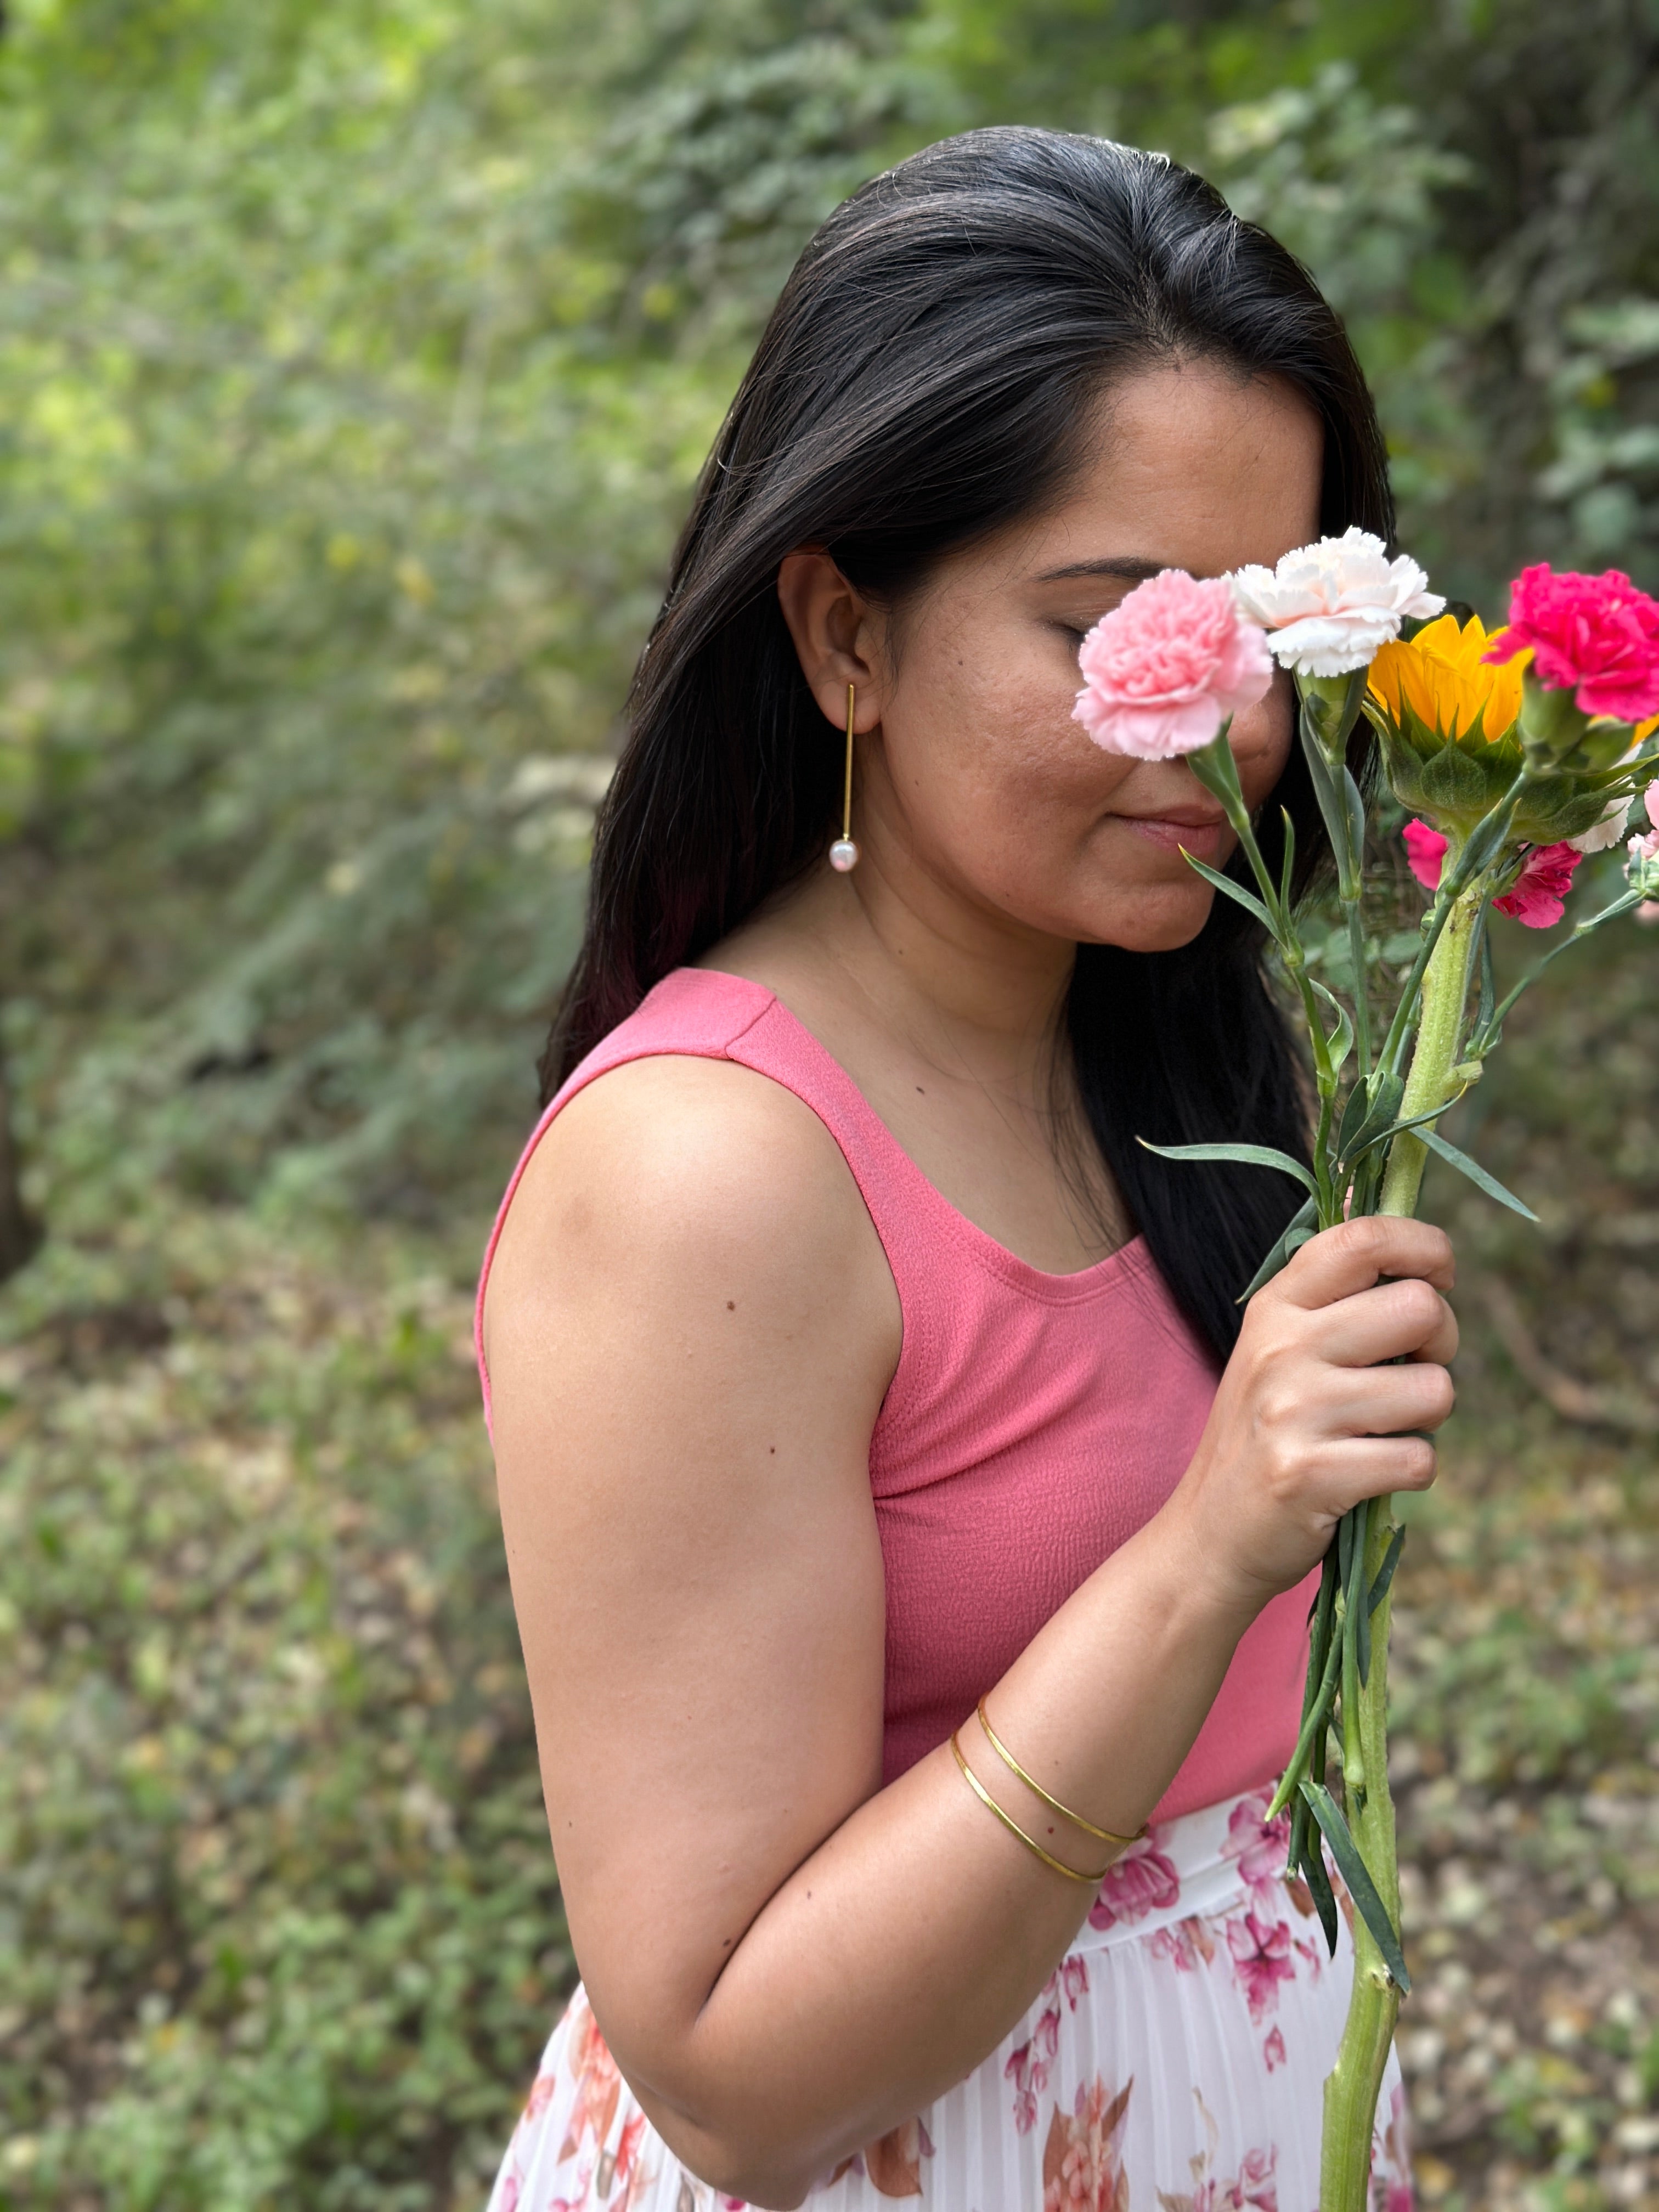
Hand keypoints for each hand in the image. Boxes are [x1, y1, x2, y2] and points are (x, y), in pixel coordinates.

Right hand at [1167, 1214, 1457, 1616]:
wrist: (1208, 1535)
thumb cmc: (1269, 1435)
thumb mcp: (1281, 1351)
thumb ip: (1338, 1305)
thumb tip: (1427, 1266)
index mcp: (1276, 1307)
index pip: (1362, 1238)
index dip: (1424, 1245)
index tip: (1440, 1274)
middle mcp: (1281, 1347)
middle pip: (1420, 1307)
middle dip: (1441, 1343)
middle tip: (1411, 1369)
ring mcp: (1293, 1410)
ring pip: (1434, 1389)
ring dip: (1428, 1419)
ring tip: (1380, 1431)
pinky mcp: (1310, 1473)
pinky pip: (1419, 1459)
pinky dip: (1411, 1473)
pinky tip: (1369, 1476)